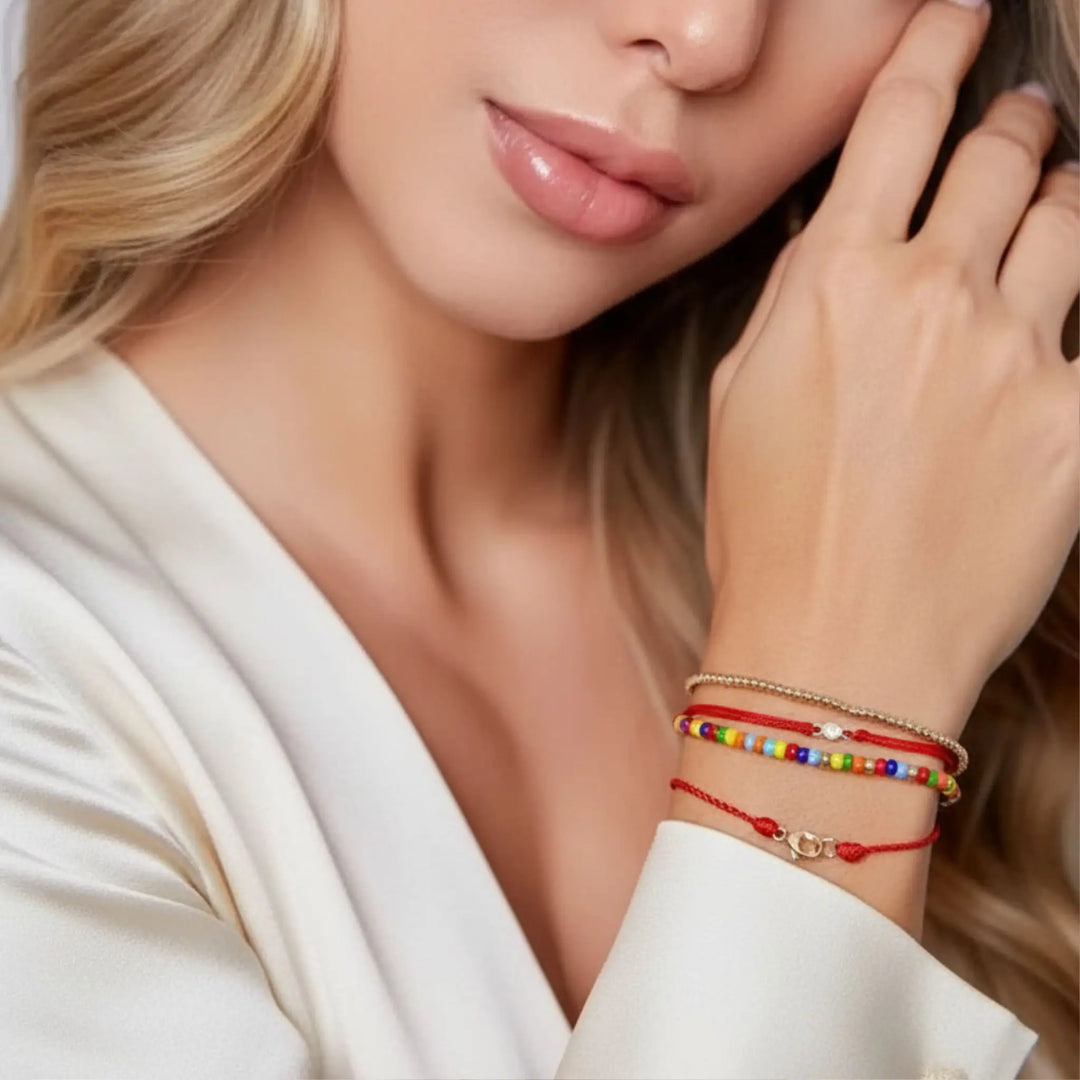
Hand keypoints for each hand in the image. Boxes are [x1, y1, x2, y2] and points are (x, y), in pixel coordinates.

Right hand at [701, 0, 1078, 737]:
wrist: (831, 646)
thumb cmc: (764, 531)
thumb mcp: (740, 394)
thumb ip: (798, 301)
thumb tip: (839, 244)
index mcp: (835, 282)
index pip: (899, 119)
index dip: (936, 48)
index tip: (960, 15)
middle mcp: (932, 296)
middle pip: (1004, 155)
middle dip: (1015, 125)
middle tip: (1020, 126)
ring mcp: (1016, 355)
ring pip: (1071, 223)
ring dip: (1061, 201)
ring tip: (1052, 208)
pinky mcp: (1075, 422)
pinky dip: (1074, 313)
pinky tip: (1048, 333)